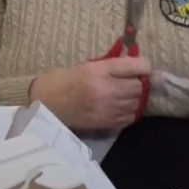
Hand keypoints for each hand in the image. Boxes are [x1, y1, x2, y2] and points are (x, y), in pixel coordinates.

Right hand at [29, 57, 151, 131]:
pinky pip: (131, 117)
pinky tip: (121, 107)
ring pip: (138, 102)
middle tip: (131, 81)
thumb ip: (109, 66)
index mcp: (99, 70)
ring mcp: (109, 108)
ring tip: (126, 94)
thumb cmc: (62, 81)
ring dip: (135, 98)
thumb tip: (132, 65)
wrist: (44, 104)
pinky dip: (130, 111)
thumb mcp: (85, 66)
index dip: (143, 65)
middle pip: (140, 86)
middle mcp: (107, 89)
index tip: (142, 67)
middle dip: (139, 82)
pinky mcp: (107, 123)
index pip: (136, 66)